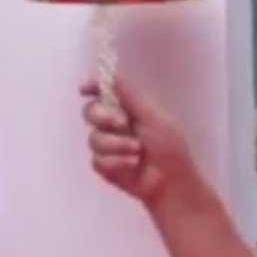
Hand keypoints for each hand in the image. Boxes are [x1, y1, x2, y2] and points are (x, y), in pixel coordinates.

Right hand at [80, 76, 195, 206]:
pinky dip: (116, 163)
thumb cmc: (169, 147)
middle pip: (90, 112)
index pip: (103, 92)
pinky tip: (132, 166)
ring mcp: (108, 146)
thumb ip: (131, 96)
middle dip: (104, 117)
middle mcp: (113, 125)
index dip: (91, 87)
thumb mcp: (154, 116)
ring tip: (137, 152)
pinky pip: (97, 160)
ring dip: (117, 145)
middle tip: (122, 123)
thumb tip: (111, 75)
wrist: (171, 182)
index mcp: (127, 109)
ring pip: (93, 138)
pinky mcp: (104, 166)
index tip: (84, 89)